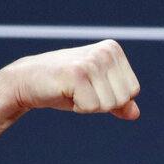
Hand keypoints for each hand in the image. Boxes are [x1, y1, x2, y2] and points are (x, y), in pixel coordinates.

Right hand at [1, 40, 140, 118]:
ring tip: (73, 91)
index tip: (92, 88)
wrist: (28, 81)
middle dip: (102, 103)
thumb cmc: (65, 86)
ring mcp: (91, 61)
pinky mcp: (77, 73)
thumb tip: (135, 113)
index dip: (112, 98)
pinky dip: (79, 108)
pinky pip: (92, 107)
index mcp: (113, 50)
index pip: (133, 90)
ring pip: (108, 104)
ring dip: (89, 105)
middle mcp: (105, 51)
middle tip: (80, 91)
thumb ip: (119, 102)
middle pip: (123, 99)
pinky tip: (66, 93)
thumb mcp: (97, 92)